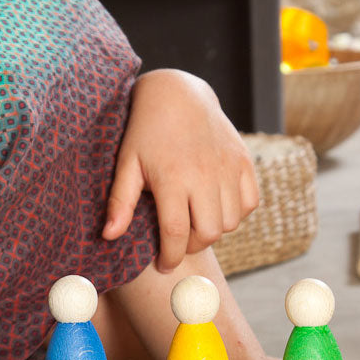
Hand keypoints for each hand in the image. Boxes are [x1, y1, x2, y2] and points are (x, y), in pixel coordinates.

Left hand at [102, 69, 259, 271]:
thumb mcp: (127, 164)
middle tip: (178, 240)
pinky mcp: (244, 161)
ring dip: (214, 229)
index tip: (164, 265)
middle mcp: (205, 175)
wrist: (179, 94)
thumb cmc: (146, 131)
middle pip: (208, 232)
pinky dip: (237, 213)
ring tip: (196, 221)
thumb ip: (119, 202)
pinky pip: (249, 203)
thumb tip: (109, 237)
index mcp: (172, 178)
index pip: (175, 233)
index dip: (170, 256)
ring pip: (231, 222)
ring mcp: (228, 168)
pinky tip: (217, 206)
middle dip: (191, 245)